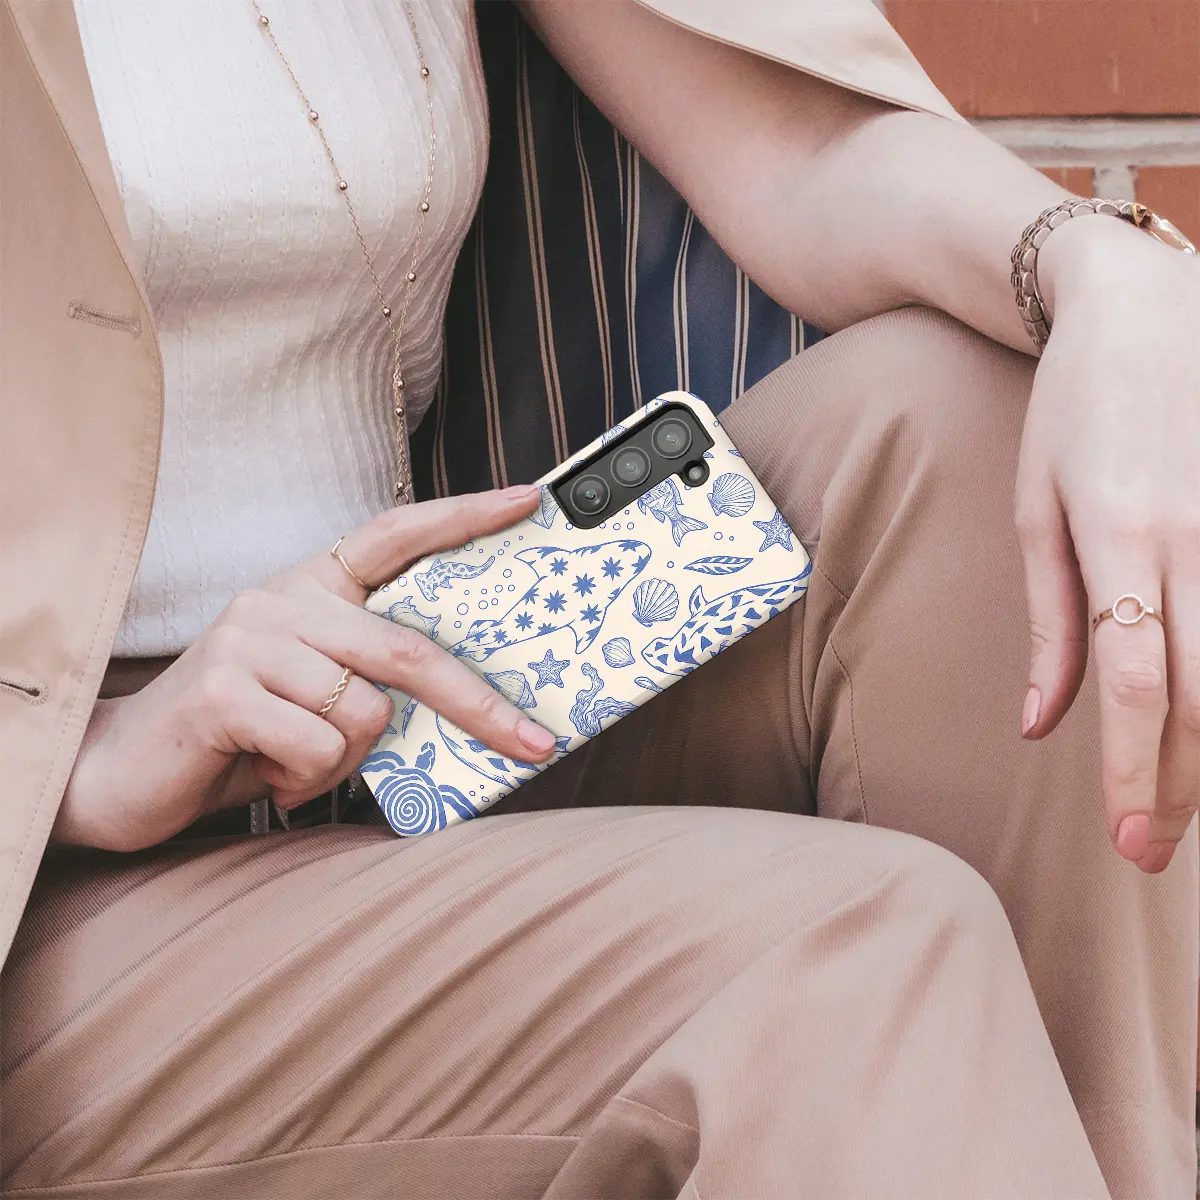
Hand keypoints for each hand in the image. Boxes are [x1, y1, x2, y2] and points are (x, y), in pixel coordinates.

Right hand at [55, 485, 552, 851]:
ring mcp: (249, 639)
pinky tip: (266, 771)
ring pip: (366, 711)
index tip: (527, 500)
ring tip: (296, 761)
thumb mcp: (317, 694)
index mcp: (311, 588)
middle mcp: (282, 600)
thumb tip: (472, 707)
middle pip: (408, 649)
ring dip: (347, 761)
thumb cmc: (241, 734)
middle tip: (534, 744)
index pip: (394, 534)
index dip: (462, 516)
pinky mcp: (223, 690)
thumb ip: (374, 679)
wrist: (122, 771)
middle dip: (480, 706)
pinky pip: (319, 746)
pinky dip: (307, 779)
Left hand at [1017, 214, 1199, 871]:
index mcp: (1119, 536)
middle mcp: (1196, 535)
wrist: (1143, 306)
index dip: (1131, 769)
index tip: (1125, 839)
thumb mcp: (1037, 508)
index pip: (1131, 683)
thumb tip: (1040, 725)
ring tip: (1184, 800)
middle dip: (1180, 782)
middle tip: (1152, 849)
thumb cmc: (1071, 411)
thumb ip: (1049, 620)